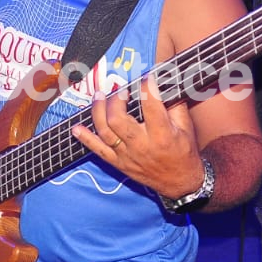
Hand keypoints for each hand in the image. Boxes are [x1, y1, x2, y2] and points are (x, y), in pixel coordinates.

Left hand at [71, 74, 203, 198]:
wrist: (180, 183)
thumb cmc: (184, 152)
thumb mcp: (186, 127)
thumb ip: (174, 105)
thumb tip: (165, 83)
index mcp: (162, 134)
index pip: (150, 106)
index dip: (146, 88)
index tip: (146, 77)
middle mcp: (142, 145)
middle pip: (119, 120)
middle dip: (116, 100)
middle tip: (120, 90)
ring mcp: (127, 155)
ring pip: (105, 132)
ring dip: (98, 112)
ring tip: (99, 96)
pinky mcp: (119, 163)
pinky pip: (98, 150)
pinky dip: (85, 139)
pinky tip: (76, 128)